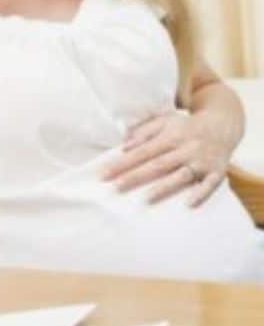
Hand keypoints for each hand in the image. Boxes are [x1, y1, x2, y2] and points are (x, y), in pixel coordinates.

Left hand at [102, 110, 230, 206]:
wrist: (223, 124)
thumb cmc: (186, 126)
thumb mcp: (164, 121)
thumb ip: (143, 132)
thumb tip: (123, 146)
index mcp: (169, 137)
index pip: (141, 152)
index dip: (121, 164)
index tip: (103, 175)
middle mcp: (184, 149)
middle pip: (156, 165)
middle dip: (135, 176)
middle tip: (115, 188)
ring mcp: (201, 161)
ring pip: (181, 175)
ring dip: (164, 187)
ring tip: (146, 199)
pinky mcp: (217, 171)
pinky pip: (210, 184)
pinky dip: (200, 193)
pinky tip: (188, 204)